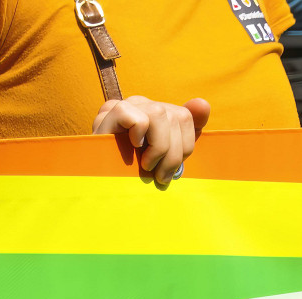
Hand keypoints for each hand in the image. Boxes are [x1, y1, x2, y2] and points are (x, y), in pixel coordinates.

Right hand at [92, 96, 210, 184]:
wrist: (99, 189)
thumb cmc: (130, 176)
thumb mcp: (164, 158)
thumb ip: (186, 133)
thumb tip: (202, 104)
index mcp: (154, 112)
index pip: (184, 115)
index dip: (186, 144)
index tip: (174, 169)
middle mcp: (140, 104)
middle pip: (175, 115)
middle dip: (174, 152)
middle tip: (161, 177)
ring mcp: (123, 106)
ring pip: (159, 113)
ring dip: (159, 147)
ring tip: (146, 167)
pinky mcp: (108, 114)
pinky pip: (137, 116)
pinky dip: (139, 135)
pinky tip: (132, 149)